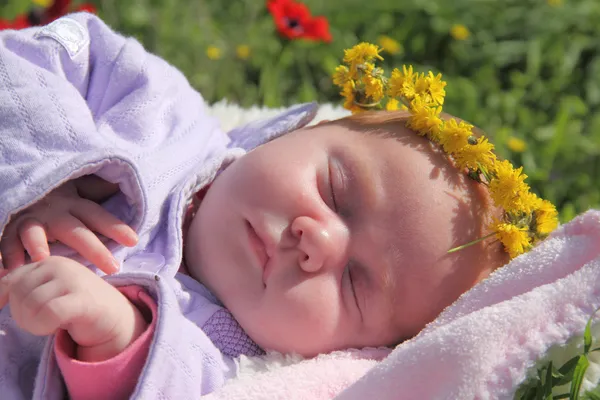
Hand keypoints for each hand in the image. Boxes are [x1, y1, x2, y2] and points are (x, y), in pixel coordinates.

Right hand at [0, 178, 137, 273]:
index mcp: (74, 204)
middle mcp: (54, 212)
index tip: (134, 240)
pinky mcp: (11, 227)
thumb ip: (98, 190)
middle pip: (76, 230)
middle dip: (94, 248)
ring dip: (37, 244)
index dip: (115, 226)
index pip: (98, 215)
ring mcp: (31, 219)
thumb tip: (120, 184)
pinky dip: (7, 252)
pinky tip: (11, 267)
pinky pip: (7, 240)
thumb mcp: (79, 187)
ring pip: (34, 231)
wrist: (23, 182)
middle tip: (113, 267)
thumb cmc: (58, 192)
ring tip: (43, 259)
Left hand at [0, 256, 147, 360]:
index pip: (10, 279)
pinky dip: (44, 326)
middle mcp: (59, 265)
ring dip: (33, 324)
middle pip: (18, 292)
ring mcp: (72, 280)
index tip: (6, 310)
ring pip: (30, 304)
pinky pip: (48, 313)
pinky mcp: (82, 299)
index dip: (2, 299)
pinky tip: (55, 329)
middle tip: (40, 322)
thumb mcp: (47, 291)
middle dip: (21, 314)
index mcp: (48, 261)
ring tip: (49, 325)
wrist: (114, 317)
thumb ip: (22, 286)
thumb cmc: (75, 305)